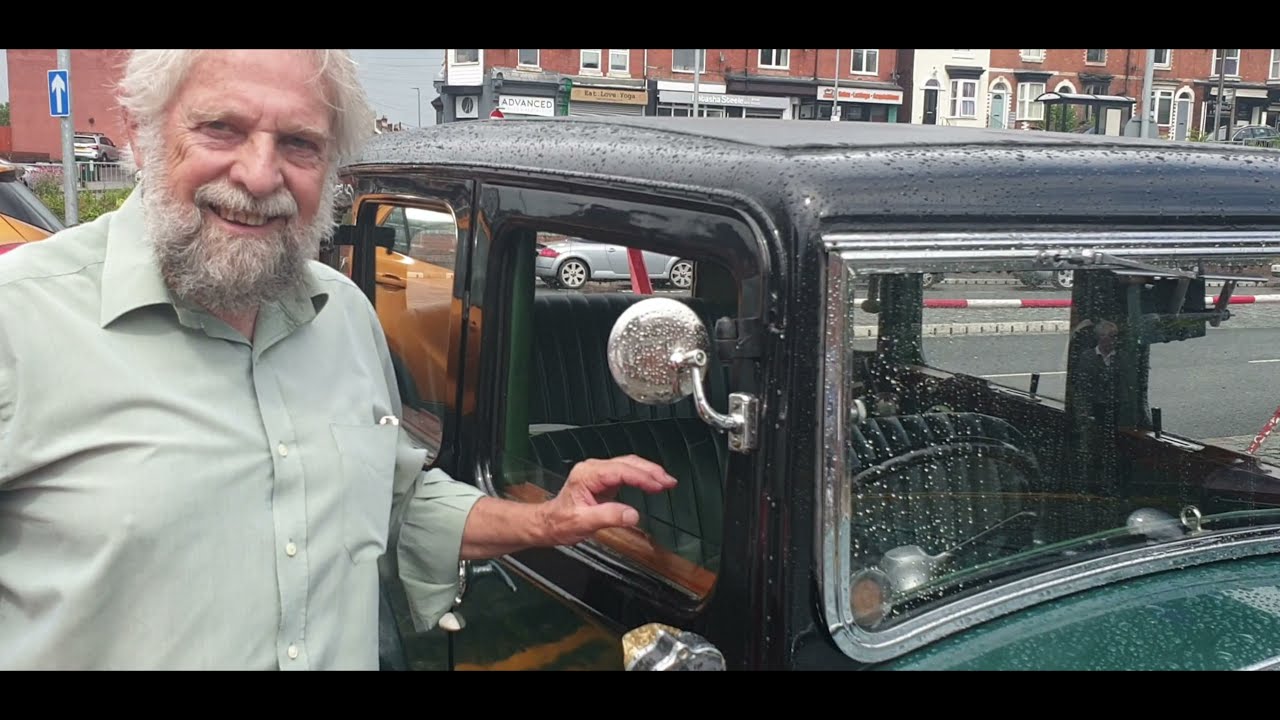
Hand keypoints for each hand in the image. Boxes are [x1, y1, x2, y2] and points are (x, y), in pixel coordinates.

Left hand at [537, 455, 676, 545]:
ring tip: (666, 481)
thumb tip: (632, 514)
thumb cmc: (559, 522)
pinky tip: (651, 482)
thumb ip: (608, 516)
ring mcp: (598, 473)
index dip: (642, 477)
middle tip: (669, 481)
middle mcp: (593, 469)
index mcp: (587, 475)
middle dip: (651, 470)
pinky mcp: (603, 480)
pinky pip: (626, 473)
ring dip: (649, 472)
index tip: (659, 484)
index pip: (621, 471)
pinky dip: (641, 476)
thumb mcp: (583, 522)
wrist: (548, 524)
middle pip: (628, 463)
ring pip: (628, 465)